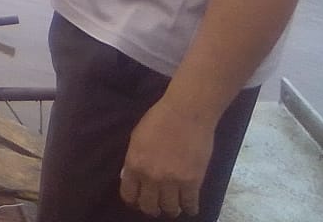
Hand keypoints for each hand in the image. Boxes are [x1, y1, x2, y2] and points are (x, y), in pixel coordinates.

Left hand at [119, 99, 215, 217]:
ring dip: (171, 209)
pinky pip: (190, 205)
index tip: (138, 202)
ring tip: (173, 206)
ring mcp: (172, 181)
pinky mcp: (193, 182)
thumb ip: (134, 160)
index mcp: (134, 164)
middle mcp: (151, 177)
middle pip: (148, 206)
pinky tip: (189, 206)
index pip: (129, 195)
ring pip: (170, 209)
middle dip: (151, 208)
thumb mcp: (137, 139)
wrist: (186, 113)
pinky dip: (190, 208)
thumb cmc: (159, 119)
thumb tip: (132, 176)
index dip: (134, 201)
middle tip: (156, 205)